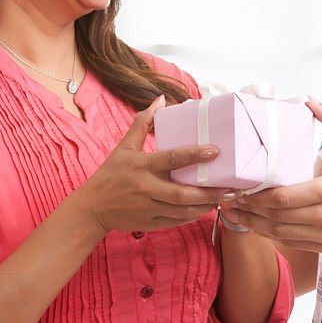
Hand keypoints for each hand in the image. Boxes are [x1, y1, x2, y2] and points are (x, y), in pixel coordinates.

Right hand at [73, 96, 229, 233]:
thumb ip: (142, 123)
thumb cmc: (110, 175)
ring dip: (205, 206)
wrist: (92, 208)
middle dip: (208, 192)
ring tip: (224, 198)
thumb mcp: (123, 147)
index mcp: (142, 166)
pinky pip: (176, 222)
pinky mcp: (150, 223)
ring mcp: (149, 208)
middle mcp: (146, 188)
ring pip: (182, 210)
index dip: (194, 155)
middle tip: (230, 187)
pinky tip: (206, 209)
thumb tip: (160, 99)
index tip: (215, 151)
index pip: (172, 159)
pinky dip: (192, 216)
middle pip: (182, 193)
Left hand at [223, 98, 321, 253]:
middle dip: (247, 210)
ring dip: (254, 224)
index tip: (238, 188)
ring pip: (279, 233)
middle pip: (275, 216)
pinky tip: (258, 225)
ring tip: (235, 214)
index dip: (254, 196)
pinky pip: (291, 243)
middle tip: (226, 201)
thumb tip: (310, 100)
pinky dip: (271, 235)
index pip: (281, 197)